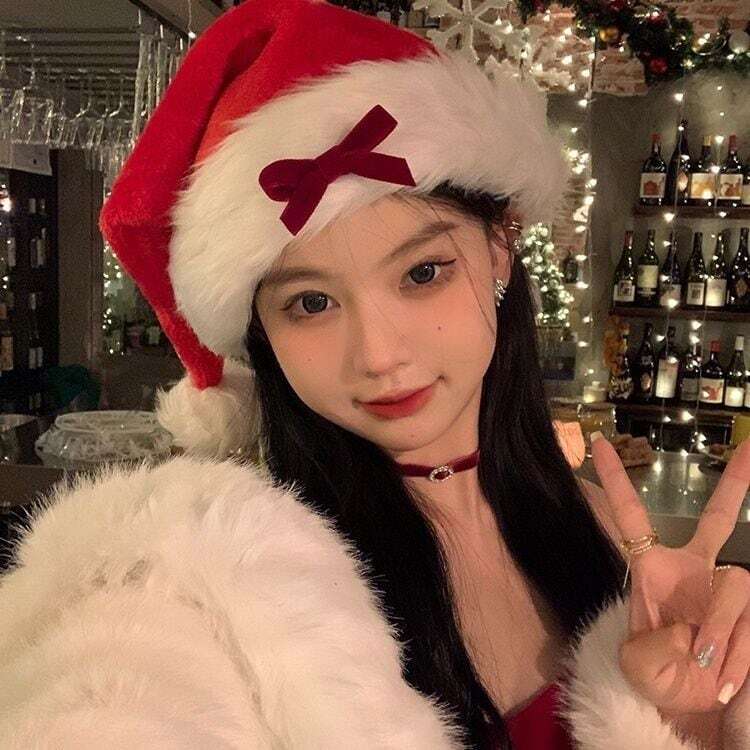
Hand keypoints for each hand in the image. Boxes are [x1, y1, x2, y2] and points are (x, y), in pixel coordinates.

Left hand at [591, 434, 749, 715]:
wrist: (691, 710)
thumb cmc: (657, 681)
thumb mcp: (637, 669)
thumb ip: (652, 649)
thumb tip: (689, 634)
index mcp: (651, 568)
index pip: (630, 515)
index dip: (616, 480)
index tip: (599, 443)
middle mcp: (692, 568)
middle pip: (717, 517)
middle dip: (737, 482)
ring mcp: (726, 587)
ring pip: (737, 586)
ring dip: (723, 633)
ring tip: (708, 666)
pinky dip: (738, 652)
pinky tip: (726, 676)